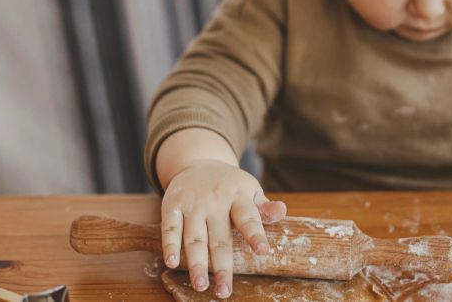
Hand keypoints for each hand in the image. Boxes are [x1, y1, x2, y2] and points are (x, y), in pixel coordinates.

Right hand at [161, 160, 285, 297]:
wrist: (199, 162)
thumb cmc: (231, 185)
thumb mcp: (250, 190)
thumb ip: (264, 207)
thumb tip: (282, 211)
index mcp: (239, 197)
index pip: (249, 218)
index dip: (256, 235)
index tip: (263, 252)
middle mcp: (215, 201)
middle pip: (220, 238)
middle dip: (222, 266)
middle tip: (224, 291)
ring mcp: (193, 204)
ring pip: (194, 237)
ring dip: (196, 263)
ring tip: (201, 286)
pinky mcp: (172, 206)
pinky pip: (170, 228)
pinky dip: (170, 245)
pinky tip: (172, 263)